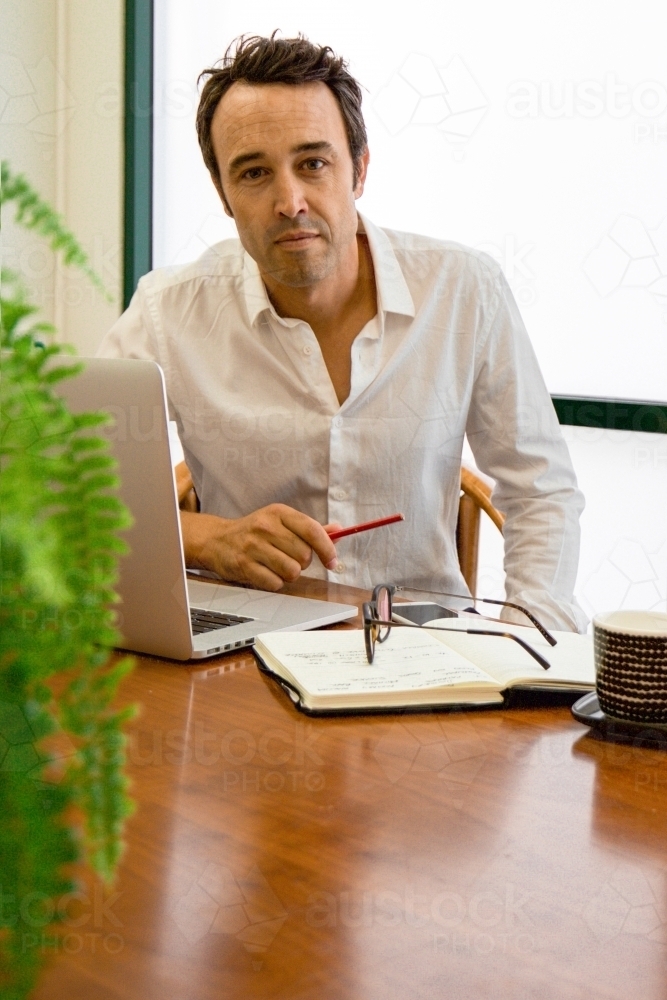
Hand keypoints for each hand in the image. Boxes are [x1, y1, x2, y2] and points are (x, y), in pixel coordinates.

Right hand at [181, 504, 338, 590]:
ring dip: (290, 574)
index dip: (327, 548)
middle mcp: (265, 527)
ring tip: (278, 566)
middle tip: (291, 558)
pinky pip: (275, 583)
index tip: (331, 561)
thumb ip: (309, 528)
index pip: (312, 530)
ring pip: (292, 571)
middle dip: (303, 562)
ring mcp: (253, 547)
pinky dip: (275, 582)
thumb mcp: (280, 522)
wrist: (217, 540)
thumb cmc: (253, 531)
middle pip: (304, 554)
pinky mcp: (244, 566)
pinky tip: (266, 572)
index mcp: (279, 513)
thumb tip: (338, 530)